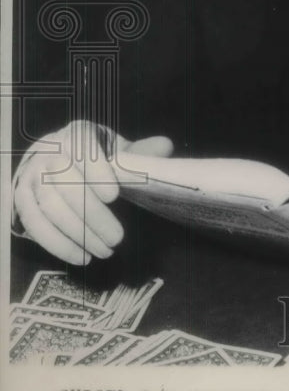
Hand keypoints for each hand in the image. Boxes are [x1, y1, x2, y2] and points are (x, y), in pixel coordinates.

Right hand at [12, 120, 173, 265]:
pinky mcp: (21, 199)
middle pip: (66, 184)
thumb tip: (165, 147)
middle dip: (93, 215)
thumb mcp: (118, 149)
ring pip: (50, 206)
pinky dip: (57, 244)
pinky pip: (34, 224)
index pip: (83, 146)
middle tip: (117, 239)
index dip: (97, 170)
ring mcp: (31, 175)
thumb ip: (140, 152)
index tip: (114, 196)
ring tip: (103, 252)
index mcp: (77, 133)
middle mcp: (49, 151)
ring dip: (77, 234)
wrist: (56, 160)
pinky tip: (80, 257)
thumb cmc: (96, 157)